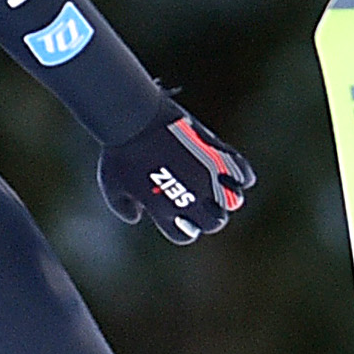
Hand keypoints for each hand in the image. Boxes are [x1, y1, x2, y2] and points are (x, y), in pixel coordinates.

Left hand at [97, 103, 254, 243]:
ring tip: (219, 188)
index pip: (185, 235)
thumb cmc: (119, 152)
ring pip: (234, 201)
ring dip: (228, 198)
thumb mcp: (111, 185)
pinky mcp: (216, 153)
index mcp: (164, 210)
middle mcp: (189, 197)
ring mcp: (206, 175)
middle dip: (211, 216)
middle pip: (215, 222)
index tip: (179, 217)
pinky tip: (233, 171)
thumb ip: (123, 207)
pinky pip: (242, 171)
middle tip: (204, 204)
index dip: (183, 228)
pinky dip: (242, 175)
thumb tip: (138, 217)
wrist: (134, 119)